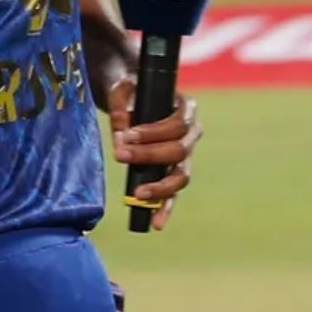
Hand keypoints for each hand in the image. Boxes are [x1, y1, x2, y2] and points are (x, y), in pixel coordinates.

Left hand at [107, 77, 201, 231]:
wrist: (133, 96)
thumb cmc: (130, 89)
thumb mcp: (122, 88)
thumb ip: (119, 108)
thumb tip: (120, 140)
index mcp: (186, 108)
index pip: (177, 124)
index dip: (153, 132)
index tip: (126, 135)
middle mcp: (192, 132)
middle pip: (179, 150)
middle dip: (149, 155)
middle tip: (120, 155)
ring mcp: (185, 154)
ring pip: (181, 175)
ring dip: (160, 187)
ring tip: (139, 194)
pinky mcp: (174, 171)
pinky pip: (174, 193)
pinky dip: (165, 207)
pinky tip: (155, 223)